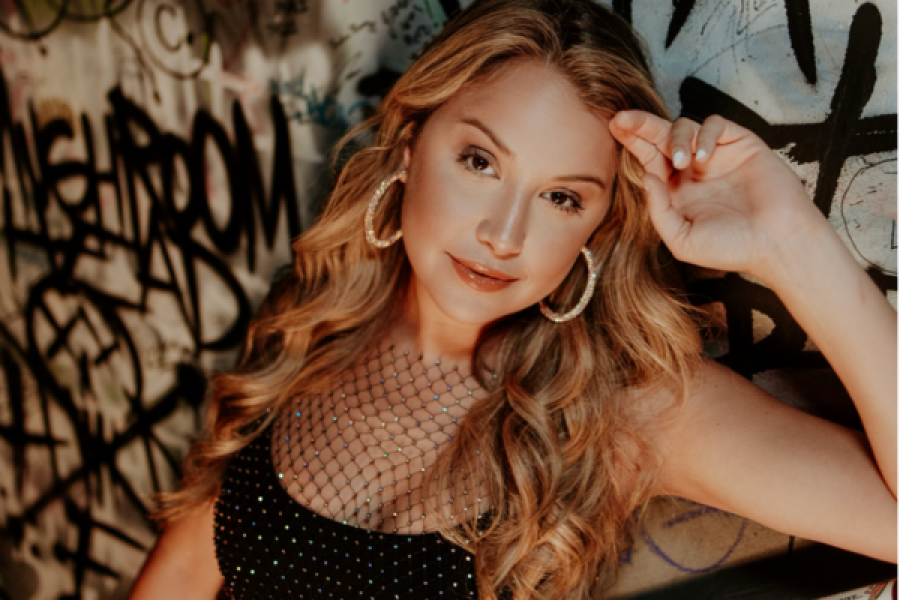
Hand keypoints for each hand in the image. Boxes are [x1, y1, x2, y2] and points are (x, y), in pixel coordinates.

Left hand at [608, 111, 826, 280]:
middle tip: (621, 119)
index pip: (648, 158)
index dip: (631, 142)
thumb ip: (659, 210)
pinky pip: (715, 125)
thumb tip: (645, 176)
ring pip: (684, 127)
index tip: (613, 129)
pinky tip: (703, 158)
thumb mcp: (681, 239)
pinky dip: (704, 135)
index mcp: (675, 191)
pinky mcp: (740, 144)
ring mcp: (716, 156)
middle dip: (639, 125)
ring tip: (681, 163)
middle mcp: (693, 170)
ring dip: (674, 139)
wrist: (777, 244)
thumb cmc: (731, 248)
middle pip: (659, 136)